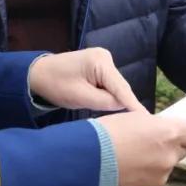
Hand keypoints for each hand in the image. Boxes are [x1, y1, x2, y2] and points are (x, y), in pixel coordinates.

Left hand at [28, 48, 144, 112]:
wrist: (37, 74)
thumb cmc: (55, 85)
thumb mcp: (80, 97)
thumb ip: (104, 102)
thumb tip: (124, 108)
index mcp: (100, 61)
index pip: (122, 88)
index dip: (134, 106)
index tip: (148, 122)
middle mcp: (105, 57)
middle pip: (121, 87)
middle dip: (127, 105)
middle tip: (141, 128)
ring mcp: (103, 61)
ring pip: (116, 88)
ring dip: (118, 102)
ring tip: (131, 123)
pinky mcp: (99, 67)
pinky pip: (110, 86)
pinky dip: (111, 97)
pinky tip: (117, 111)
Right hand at [95, 111, 185, 185]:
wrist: (88, 161)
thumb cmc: (108, 132)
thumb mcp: (135, 117)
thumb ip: (158, 125)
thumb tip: (166, 129)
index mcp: (169, 133)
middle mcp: (170, 156)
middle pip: (182, 149)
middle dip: (170, 145)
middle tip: (149, 141)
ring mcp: (162, 177)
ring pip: (167, 166)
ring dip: (157, 161)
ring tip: (132, 158)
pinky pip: (155, 180)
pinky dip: (146, 175)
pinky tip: (128, 171)